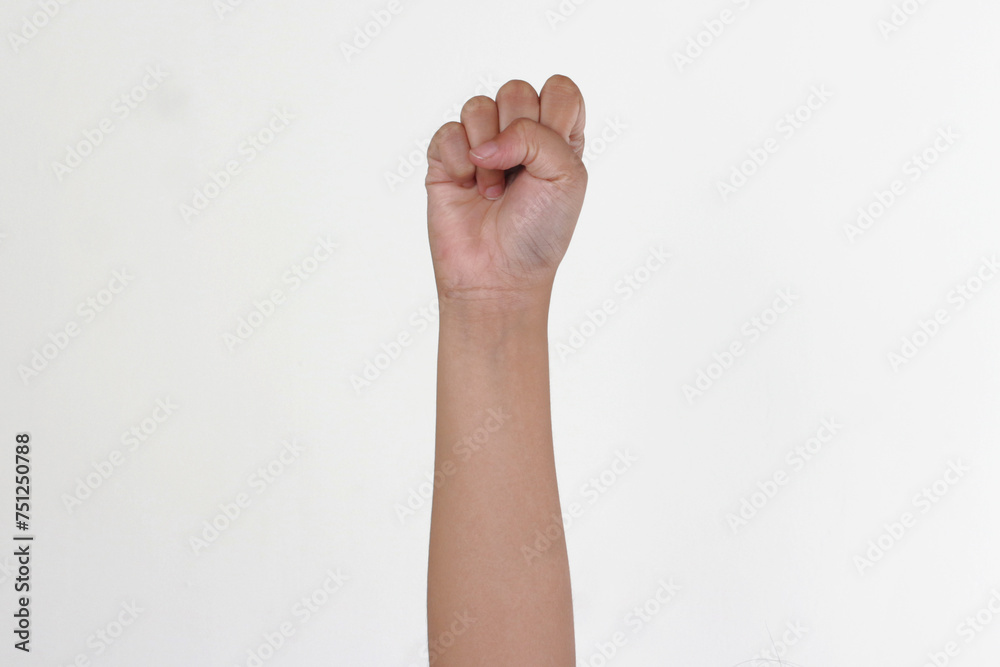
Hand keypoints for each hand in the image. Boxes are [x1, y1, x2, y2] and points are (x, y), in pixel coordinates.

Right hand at [425, 75, 587, 310]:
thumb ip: (538, 136)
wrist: (498, 274)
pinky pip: (448, 131)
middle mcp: (519, 134)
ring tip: (493, 190)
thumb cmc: (539, 232)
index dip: (554, 115)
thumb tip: (486, 142)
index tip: (552, 156)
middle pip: (516, 91)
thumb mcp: (566, 177)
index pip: (559, 89)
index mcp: (557, 136)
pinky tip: (467, 187)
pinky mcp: (446, 158)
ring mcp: (480, 144)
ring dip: (488, 154)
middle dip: (518, 136)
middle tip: (519, 177)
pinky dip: (459, 161)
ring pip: (478, 106)